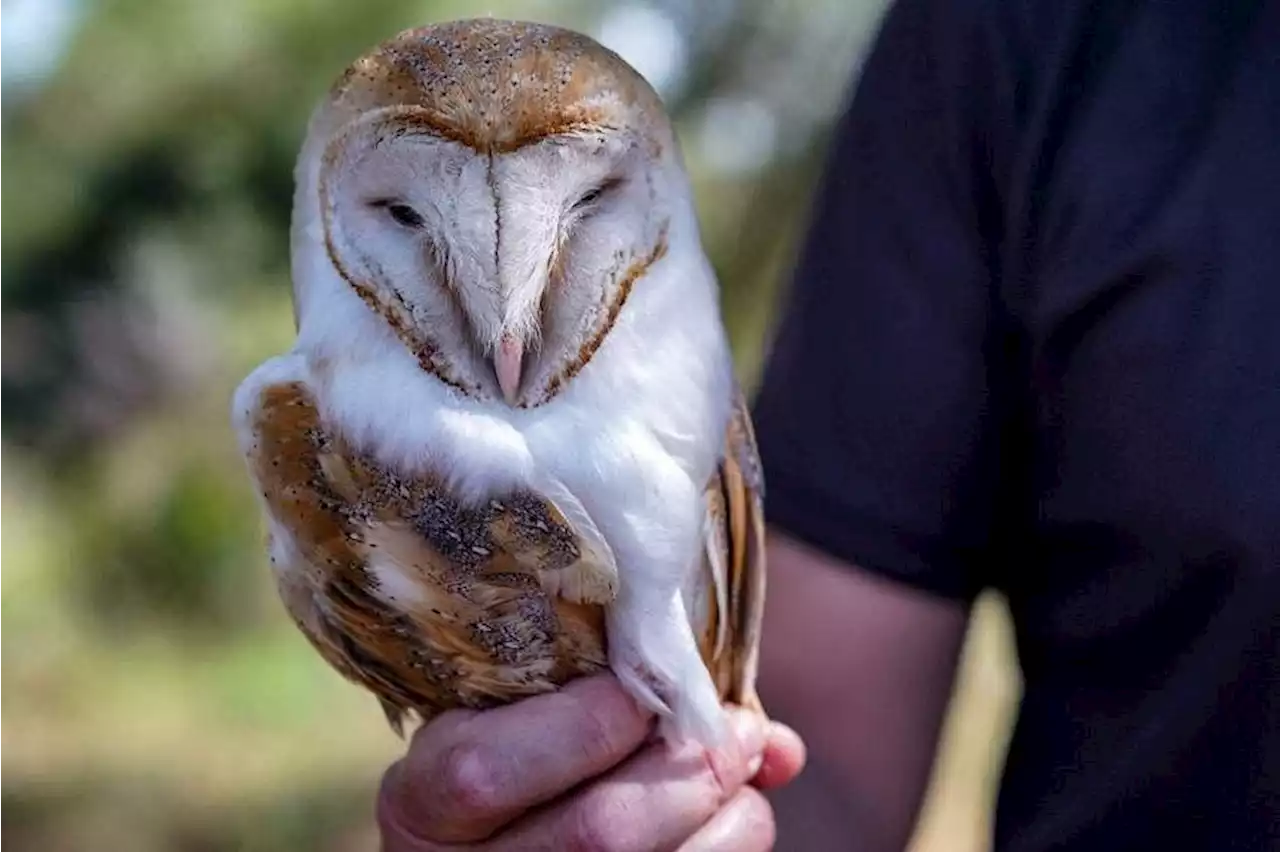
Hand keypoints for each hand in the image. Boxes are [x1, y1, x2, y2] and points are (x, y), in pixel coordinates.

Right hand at [377, 674, 805, 849]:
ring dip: (732, 821)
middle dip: (693, 767)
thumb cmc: (512, 761)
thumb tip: (768, 737)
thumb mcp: (511, 721)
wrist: (484, 848)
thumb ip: (608, 700)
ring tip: (742, 778)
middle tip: (734, 728)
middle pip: (599, 833)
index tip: (644, 686)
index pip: (489, 771)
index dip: (591, 721)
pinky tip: (732, 824)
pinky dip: (730, 850)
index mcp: (423, 805)